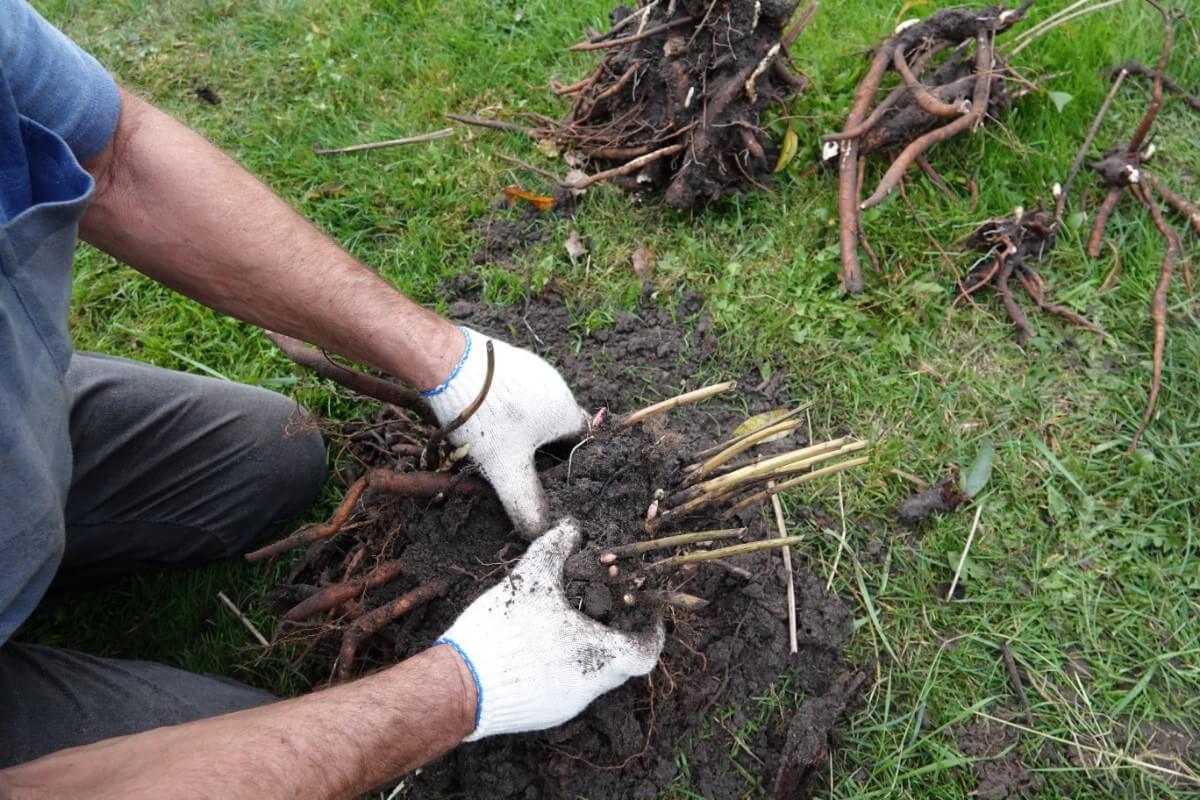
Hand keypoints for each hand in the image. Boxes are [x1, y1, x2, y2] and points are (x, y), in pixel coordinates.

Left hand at [423, 327, 587, 536]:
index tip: (547, 481)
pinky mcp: (509, 361)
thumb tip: (541, 531)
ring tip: (498, 446)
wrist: (448, 363)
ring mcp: (533, 369)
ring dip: (522, 430)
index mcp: (566, 411)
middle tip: (519, 468)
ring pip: (536, 409)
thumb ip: (525, 503)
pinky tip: (485, 420)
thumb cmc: (485, 417)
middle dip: (541, 451)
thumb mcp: (505, 468)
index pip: (582, 445)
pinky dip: (506, 410)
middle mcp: (558, 386)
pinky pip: (516, 393)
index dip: (567, 467)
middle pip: (557, 428)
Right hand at [436, 518, 663, 740]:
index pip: (646, 652)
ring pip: (595, 676)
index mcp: (598, 656)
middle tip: (603, 606)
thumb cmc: (501, 632)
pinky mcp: (545, 714)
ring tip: (567, 622)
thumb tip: (572, 527)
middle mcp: (590, 687)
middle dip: (616, 633)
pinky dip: (566, 666)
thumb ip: (556, 546)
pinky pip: (569, 688)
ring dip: (589, 649)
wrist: (458, 686)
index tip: (647, 613)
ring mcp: (568, 705)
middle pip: (621, 662)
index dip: (652, 631)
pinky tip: (542, 646)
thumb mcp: (531, 578)